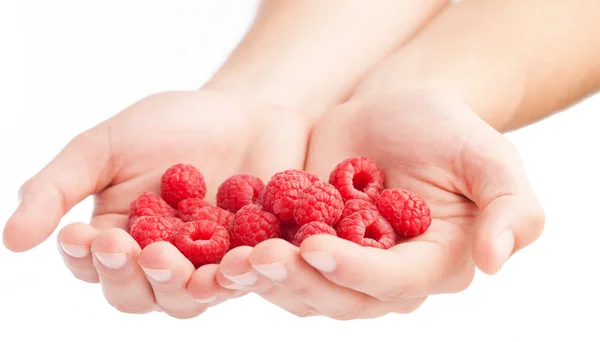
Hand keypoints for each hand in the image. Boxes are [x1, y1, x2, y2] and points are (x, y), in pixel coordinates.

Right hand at [2, 90, 312, 317]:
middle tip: (131, 248)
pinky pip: (243, 280)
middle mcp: (160, 263)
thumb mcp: (104, 148)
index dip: (85, 257)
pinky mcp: (250, 262)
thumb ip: (57, 189)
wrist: (241, 113)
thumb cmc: (170, 126)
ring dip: (176, 284)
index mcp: (119, 239)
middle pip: (138, 294)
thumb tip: (11, 240)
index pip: (92, 265)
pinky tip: (235, 261)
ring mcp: (206, 267)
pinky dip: (236, 275)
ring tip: (169, 258)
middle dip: (129, 275)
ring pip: (186, 298)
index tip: (84, 235)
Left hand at [212, 90, 544, 318]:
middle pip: (341, 298)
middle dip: (301, 281)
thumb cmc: (443, 128)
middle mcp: (386, 278)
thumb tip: (495, 261)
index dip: (356, 271)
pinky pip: (277, 267)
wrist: (388, 111)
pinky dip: (249, 262)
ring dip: (267, 280)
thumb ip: (508, 206)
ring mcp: (342, 269)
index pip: (395, 283)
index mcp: (433, 264)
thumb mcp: (487, 155)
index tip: (317, 247)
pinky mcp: (305, 249)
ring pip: (302, 291)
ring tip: (232, 259)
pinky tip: (222, 248)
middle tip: (261, 257)